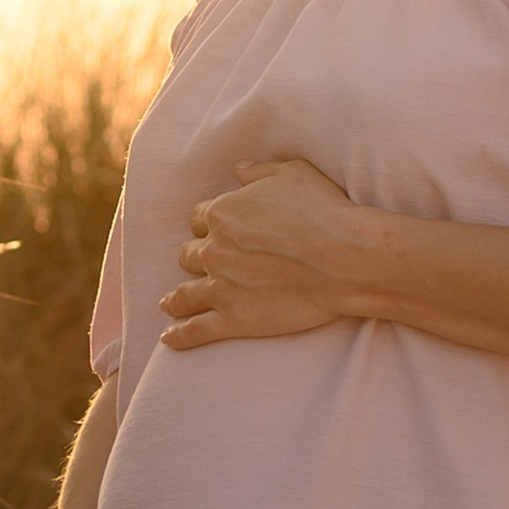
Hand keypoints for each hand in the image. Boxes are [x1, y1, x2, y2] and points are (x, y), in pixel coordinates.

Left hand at [158, 153, 375, 348]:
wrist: (341, 258)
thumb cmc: (321, 210)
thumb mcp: (291, 173)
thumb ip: (259, 171)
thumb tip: (238, 169)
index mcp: (223, 213)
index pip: (201, 218)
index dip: (207, 224)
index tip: (211, 230)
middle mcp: (214, 250)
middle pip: (191, 255)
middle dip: (194, 258)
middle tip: (198, 265)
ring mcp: (221, 286)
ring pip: (185, 294)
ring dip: (175, 299)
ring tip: (167, 304)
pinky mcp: (233, 319)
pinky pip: (195, 330)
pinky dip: (179, 336)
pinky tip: (169, 339)